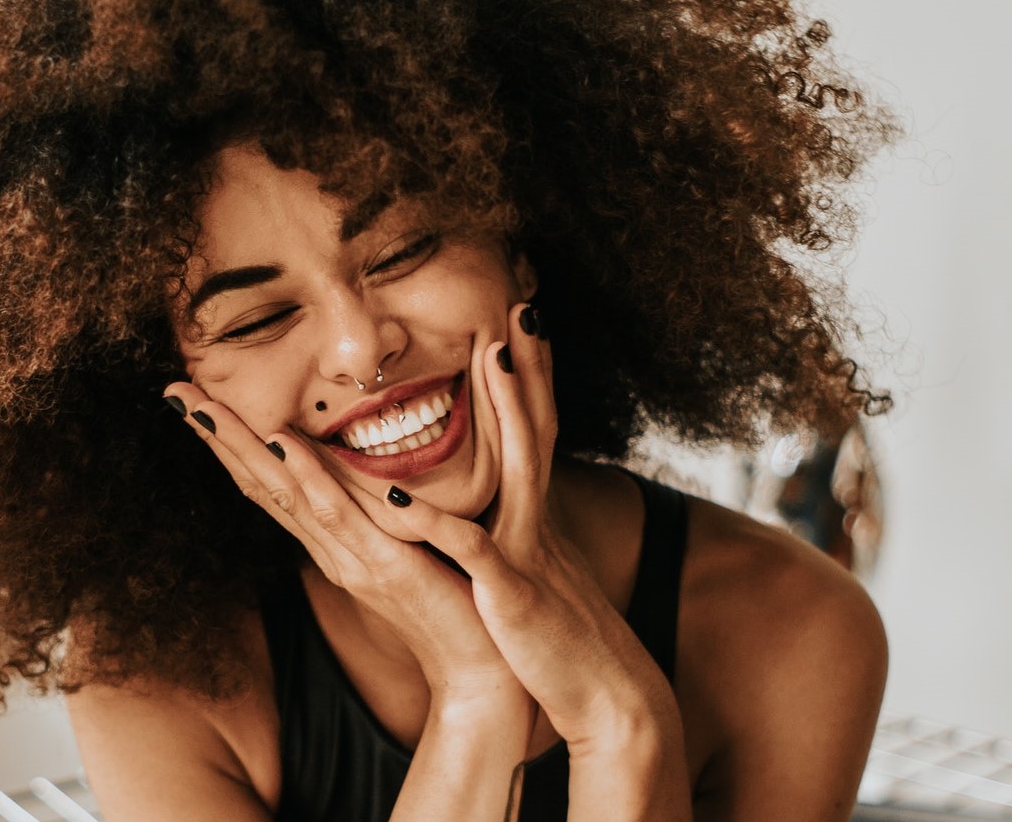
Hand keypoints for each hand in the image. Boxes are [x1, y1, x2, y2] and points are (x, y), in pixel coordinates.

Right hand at [162, 379, 531, 715]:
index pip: (270, 484)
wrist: (479, 668)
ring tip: (204, 408)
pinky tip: (284, 445)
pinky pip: (340, 516)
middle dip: (217, 437)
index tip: (197, 401)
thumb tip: (356, 472)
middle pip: (260, 484)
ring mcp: (351, 558)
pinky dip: (309, 478)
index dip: (231, 443)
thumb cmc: (449, 602)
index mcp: (332, 541)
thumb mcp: (404, 545)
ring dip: (242, 447)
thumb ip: (377, 512)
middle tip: (174, 392)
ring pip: (285, 493)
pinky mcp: (385, 567)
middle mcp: (330, 548)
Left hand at [387, 303, 679, 755]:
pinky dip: (438, 525)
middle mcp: (537, 523)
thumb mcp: (540, 576)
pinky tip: (402, 498)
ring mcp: (528, 553)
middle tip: (523, 308)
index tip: (520, 327)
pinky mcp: (512, 594)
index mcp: (535, 519)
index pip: (535, 435)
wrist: (609, 703)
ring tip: (494, 358)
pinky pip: (473, 552)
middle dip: (531, 369)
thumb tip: (505, 512)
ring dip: (510, 412)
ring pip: (520, 469)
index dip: (531, 381)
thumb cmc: (562, 642)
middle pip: (538, 430)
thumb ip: (519, 537)